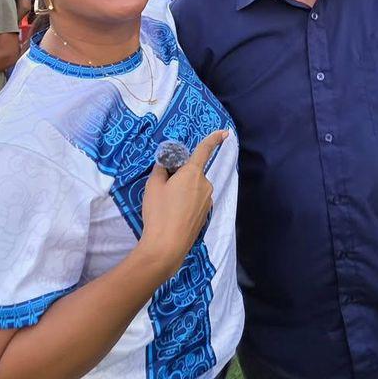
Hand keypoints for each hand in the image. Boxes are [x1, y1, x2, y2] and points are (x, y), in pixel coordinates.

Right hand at [139, 131, 227, 275]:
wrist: (167, 246)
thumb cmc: (159, 212)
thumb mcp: (153, 186)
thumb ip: (160, 170)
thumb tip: (166, 165)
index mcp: (193, 173)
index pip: (204, 151)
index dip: (214, 139)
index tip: (225, 132)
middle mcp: (205, 185)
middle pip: (193, 174)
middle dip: (180, 177)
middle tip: (163, 190)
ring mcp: (207, 202)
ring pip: (194, 189)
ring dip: (183, 192)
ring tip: (166, 208)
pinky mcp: (205, 215)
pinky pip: (195, 202)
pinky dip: (186, 205)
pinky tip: (174, 217)